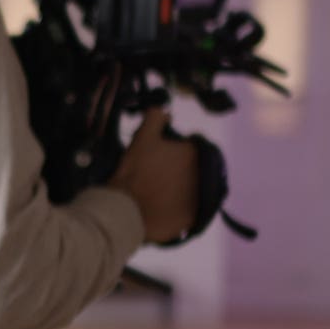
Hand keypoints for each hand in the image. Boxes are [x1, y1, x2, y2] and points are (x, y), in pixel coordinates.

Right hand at [109, 107, 200, 245]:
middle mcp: (202, 174)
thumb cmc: (135, 171)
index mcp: (193, 152)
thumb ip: (156, 117)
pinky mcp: (193, 217)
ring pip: (191, 188)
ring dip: (181, 188)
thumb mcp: (142, 138)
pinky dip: (179, 208)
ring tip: (159, 193)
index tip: (158, 157)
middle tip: (157, 175)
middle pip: (192, 168)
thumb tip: (166, 111)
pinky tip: (163, 208)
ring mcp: (199, 197)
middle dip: (179, 169)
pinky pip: (188, 209)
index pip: (188, 147)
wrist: (127, 209)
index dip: (173, 150)